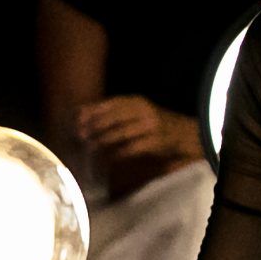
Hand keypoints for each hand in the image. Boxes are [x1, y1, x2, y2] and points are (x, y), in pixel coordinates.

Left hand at [76, 96, 201, 163]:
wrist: (184, 134)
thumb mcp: (134, 112)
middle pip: (114, 117)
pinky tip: (108, 158)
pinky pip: (132, 148)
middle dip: (95, 127)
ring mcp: (150, 125)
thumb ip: (111, 112)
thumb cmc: (152, 124)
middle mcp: (143, 110)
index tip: (77, 120)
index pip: (110, 103)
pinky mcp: (155, 142)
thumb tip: (80, 112)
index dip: (92, 112)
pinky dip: (118, 153)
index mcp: (136, 101)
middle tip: (80, 136)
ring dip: (103, 141)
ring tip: (89, 148)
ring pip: (121, 132)